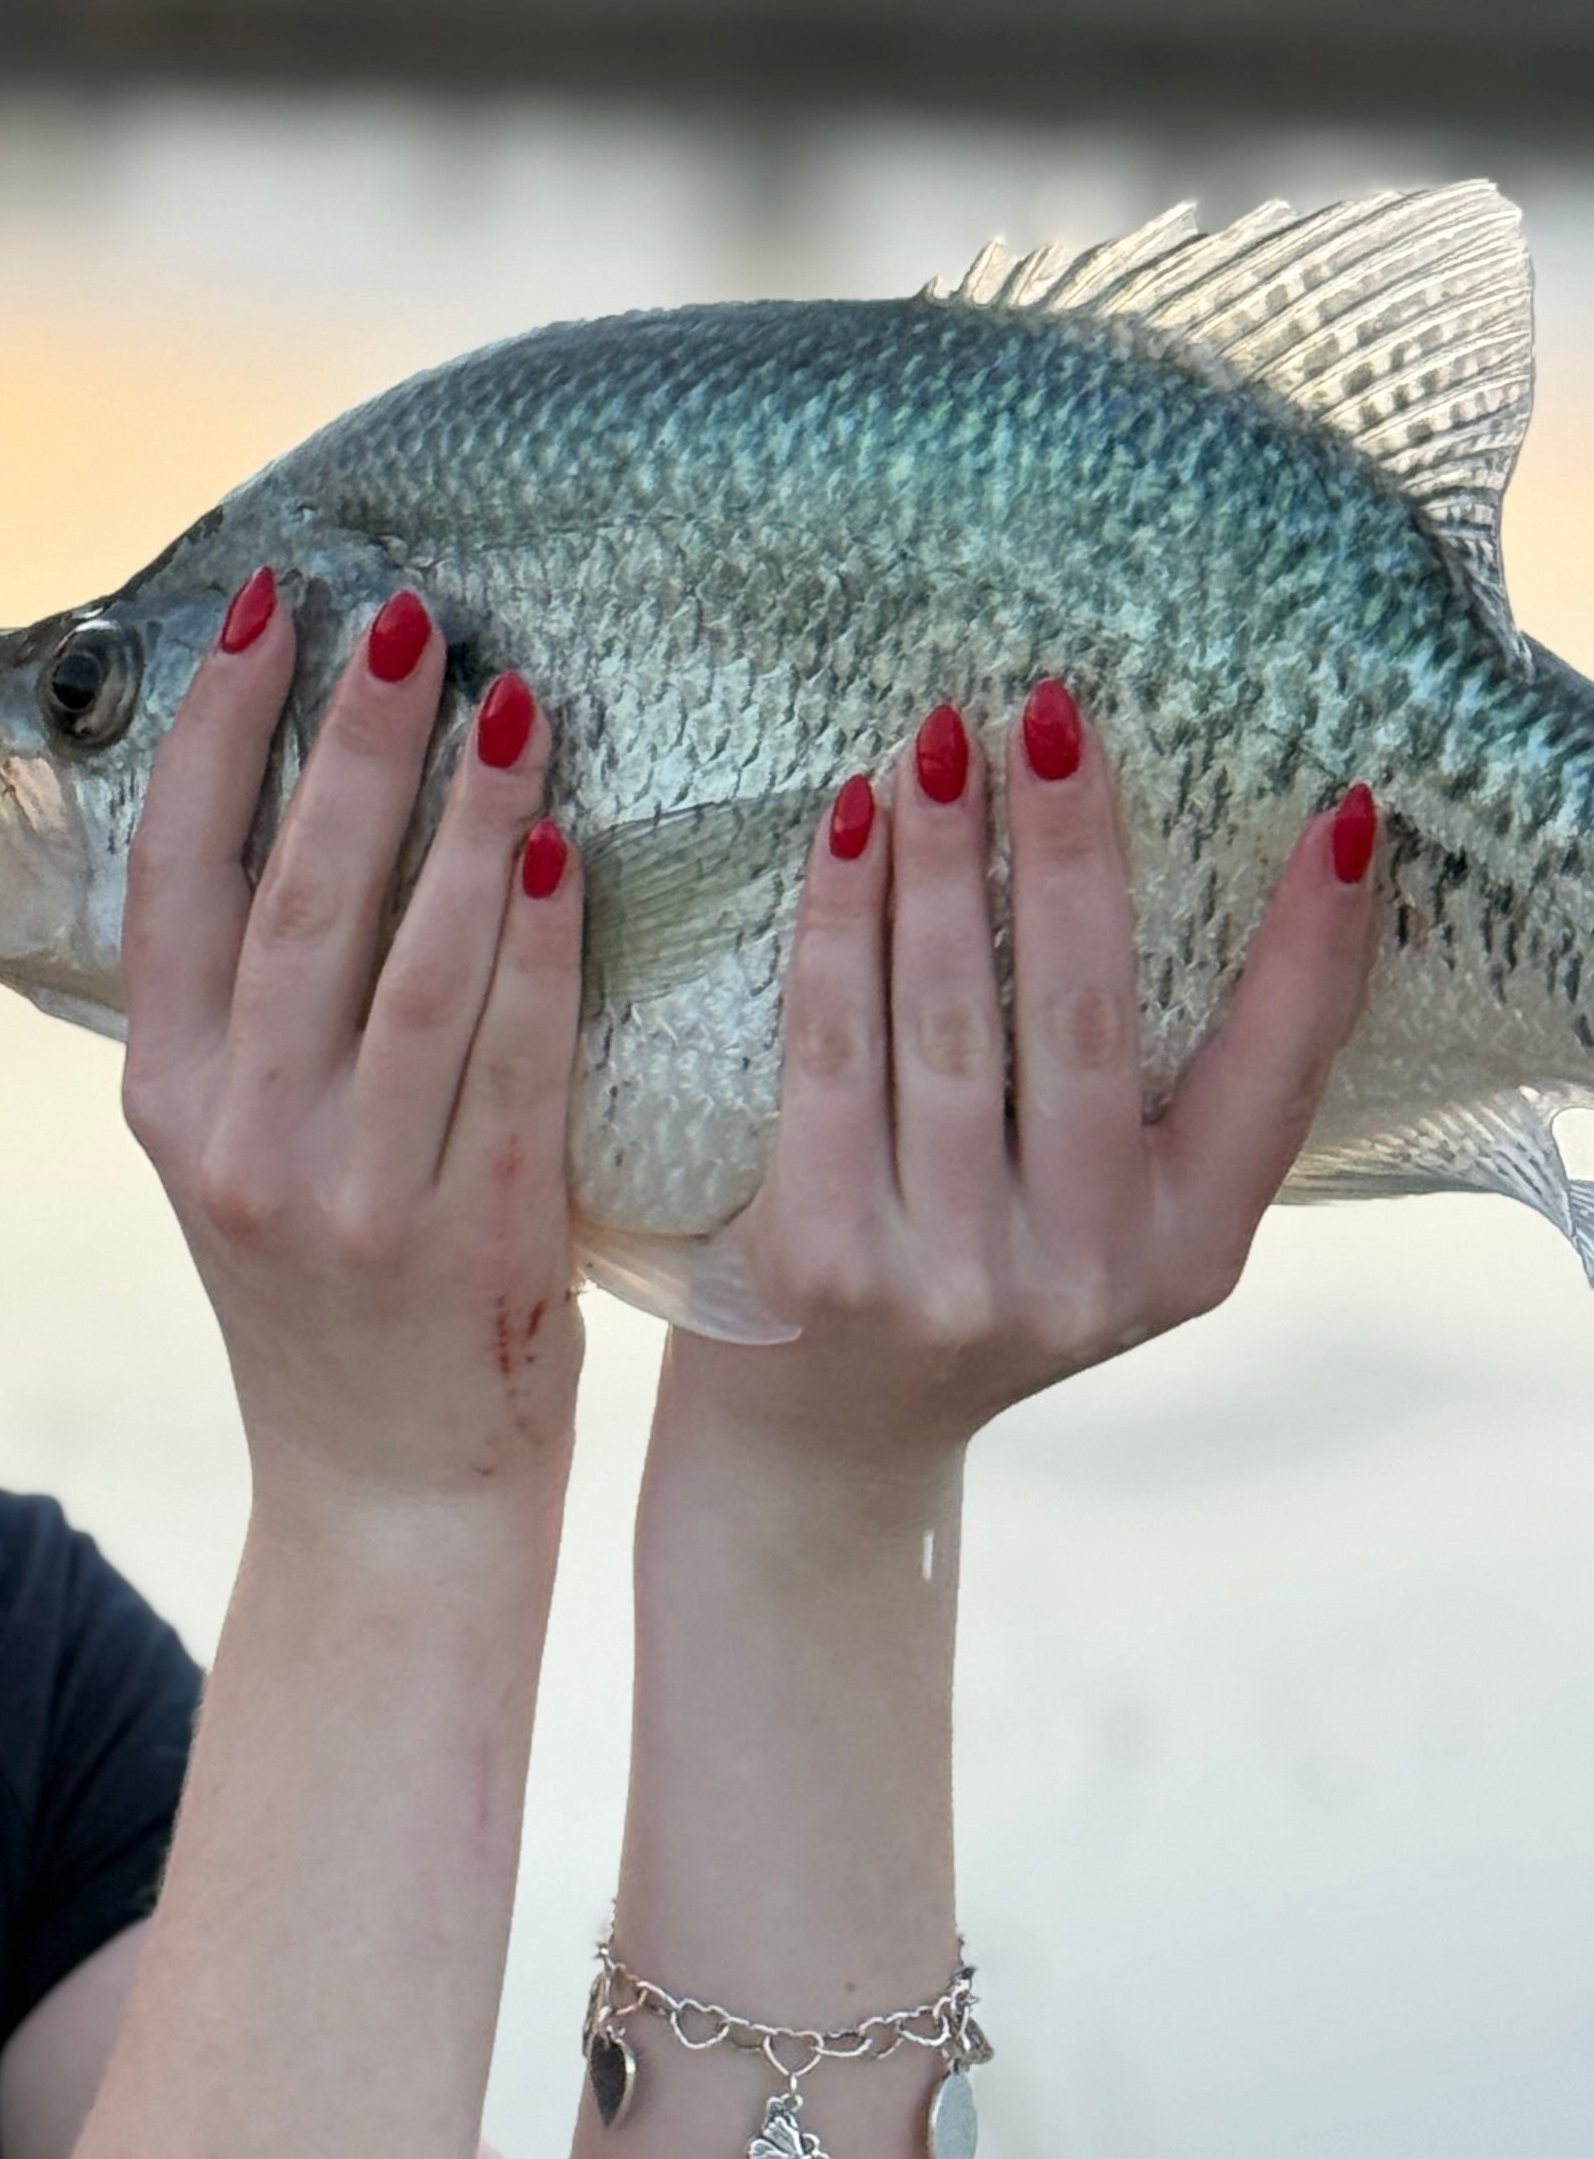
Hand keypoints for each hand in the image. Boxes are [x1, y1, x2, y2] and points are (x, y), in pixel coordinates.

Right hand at [122, 580, 586, 1519]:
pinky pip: (508, 1060)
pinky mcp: (468, 1234)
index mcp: (166, 1098)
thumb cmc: (330, 1295)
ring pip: (408, 969)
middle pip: (295, 899)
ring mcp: (349, 1194)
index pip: (176, 878)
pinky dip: (535, 948)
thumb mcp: (239, 1154)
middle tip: (409, 614)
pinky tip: (566, 851)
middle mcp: (239, 1139)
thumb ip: (251, 1014)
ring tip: (511, 699)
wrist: (386, 1495)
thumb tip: (296, 799)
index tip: (272, 610)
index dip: (218, 733)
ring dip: (464, 820)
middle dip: (350, 741)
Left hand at [716, 687, 1380, 1471]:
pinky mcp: (826, 1260)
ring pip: (953, 1021)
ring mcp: (955, 1274)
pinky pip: (834, 1052)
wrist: (815, 1449)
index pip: (1280, 1078)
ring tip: (935, 737)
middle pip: (1089, 1018)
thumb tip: (1203, 882)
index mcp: (1187, 1253)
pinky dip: (837, 925)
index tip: (1343, 808)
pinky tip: (839, 831)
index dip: (1316, 945)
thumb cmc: (966, 1285)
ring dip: (940, 858)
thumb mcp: (1100, 1224)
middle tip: (1055, 710)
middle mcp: (1085, 1272)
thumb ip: (1151, 1104)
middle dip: (1070, 847)